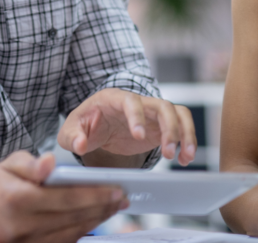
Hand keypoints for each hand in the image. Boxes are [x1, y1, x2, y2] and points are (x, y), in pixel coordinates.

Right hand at [0, 151, 127, 242]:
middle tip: (122, 200)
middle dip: (101, 209)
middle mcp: (20, 224)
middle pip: (71, 219)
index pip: (65, 198)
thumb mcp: (6, 165)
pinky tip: (90, 223)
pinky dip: (77, 234)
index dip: (94, 196)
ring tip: (111, 210)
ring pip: (68, 236)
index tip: (116, 190)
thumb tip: (51, 163)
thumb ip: (31, 164)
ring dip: (93, 223)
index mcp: (16, 198)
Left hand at [57, 89, 197, 165]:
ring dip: (185, 133)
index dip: (136, 116)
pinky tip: (184, 158)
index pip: (129, 100)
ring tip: (185, 157)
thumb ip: (72, 136)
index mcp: (113, 99)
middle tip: (168, 152)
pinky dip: (187, 139)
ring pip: (176, 112)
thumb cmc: (84, 125)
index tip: (139, 136)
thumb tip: (80, 144)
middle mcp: (136, 102)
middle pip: (161, 105)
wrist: (96, 127)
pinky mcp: (159, 126)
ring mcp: (150, 113)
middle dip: (169, 128)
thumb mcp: (71, 130)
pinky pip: (181, 125)